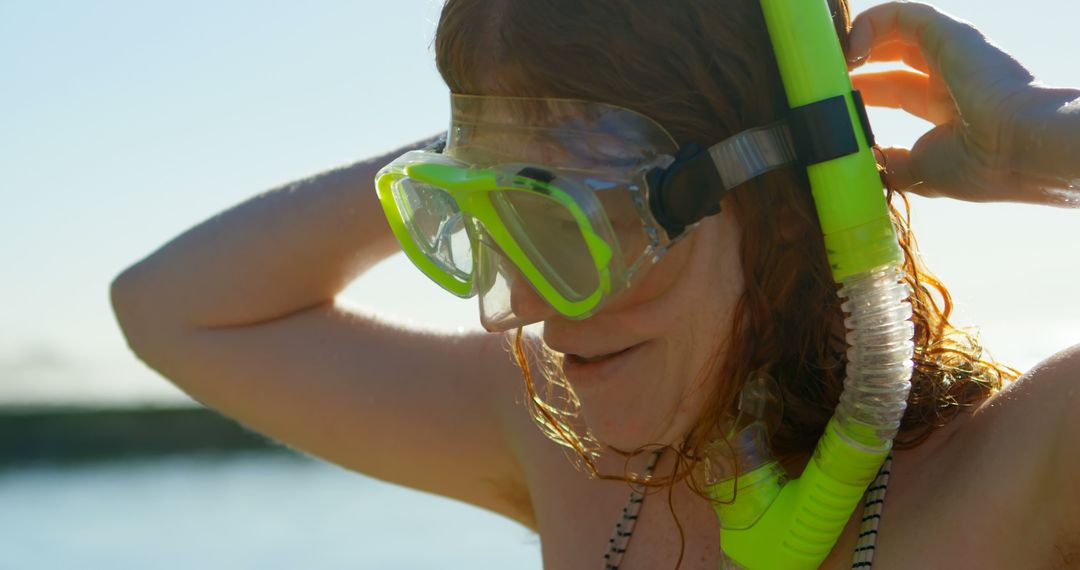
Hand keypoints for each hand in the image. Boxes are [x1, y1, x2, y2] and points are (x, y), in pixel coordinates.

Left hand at [846, 1, 1073, 204]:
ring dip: (855, 43)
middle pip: (889, 59)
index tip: (830, 105)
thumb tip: (865, 163)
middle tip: (823, 83)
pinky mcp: (949, 32)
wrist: (1014, 148)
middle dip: (853, 68)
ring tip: (831, 65)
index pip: (893, 91)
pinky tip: (849, 50)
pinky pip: (901, 14)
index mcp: (947, 110)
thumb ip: (892, 163)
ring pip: (894, 31)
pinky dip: (869, 24)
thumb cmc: (976, 167)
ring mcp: (951, 52)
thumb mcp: (921, 172)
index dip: (861, 93)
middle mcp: (949, 77)